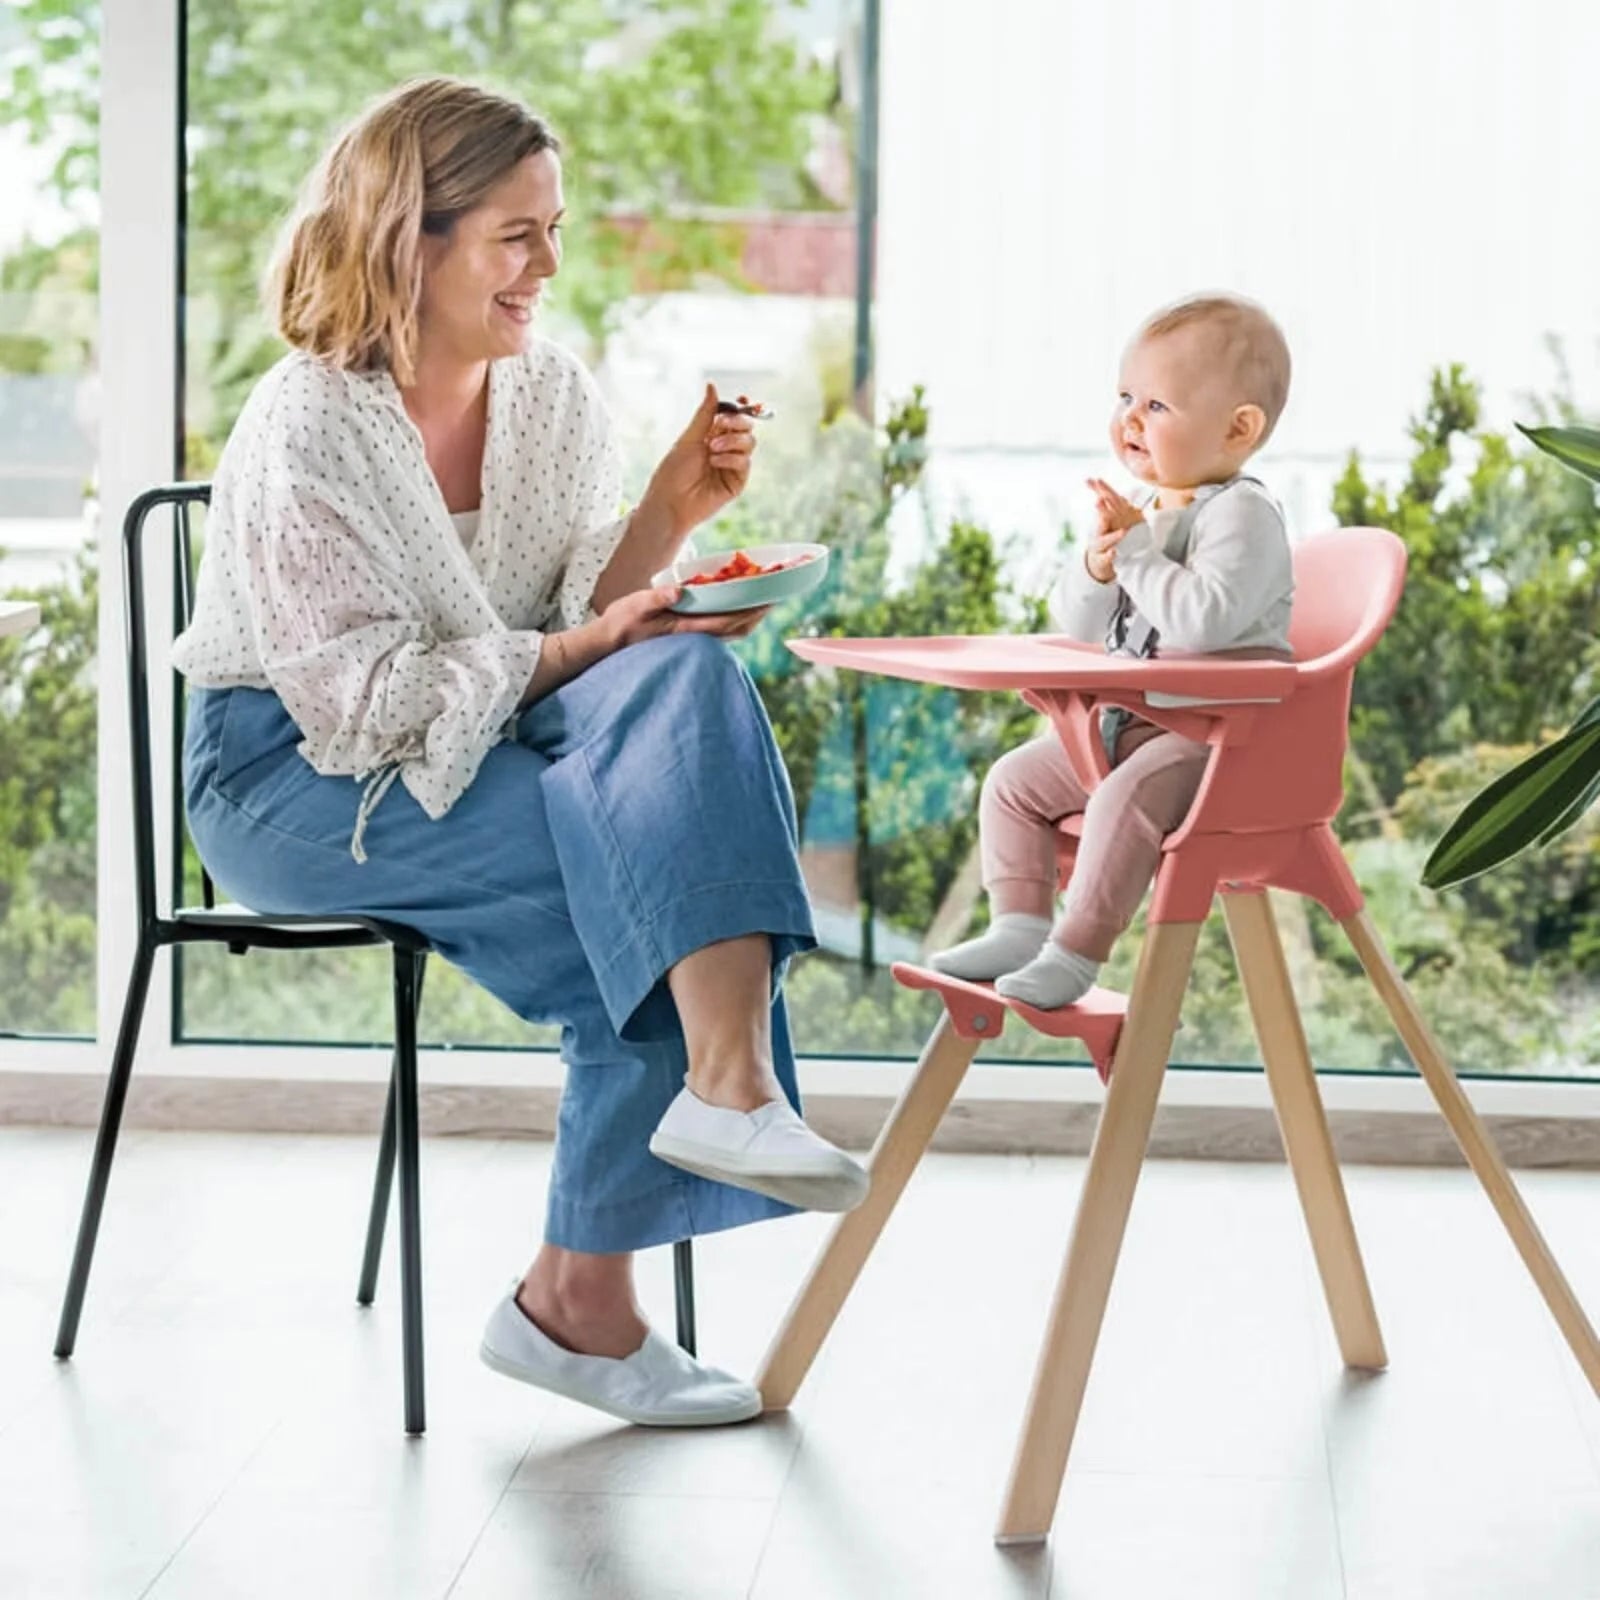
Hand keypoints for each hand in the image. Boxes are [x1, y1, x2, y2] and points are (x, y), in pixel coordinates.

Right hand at [600, 584, 770, 650]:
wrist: (609, 643)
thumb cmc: (621, 622)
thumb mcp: (636, 604)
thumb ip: (657, 598)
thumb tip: (680, 591)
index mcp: (686, 628)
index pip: (727, 622)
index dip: (751, 612)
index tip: (769, 600)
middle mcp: (694, 637)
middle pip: (736, 630)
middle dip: (757, 615)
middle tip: (775, 597)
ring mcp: (692, 638)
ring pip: (730, 632)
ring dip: (748, 617)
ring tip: (762, 600)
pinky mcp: (687, 636)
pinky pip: (719, 629)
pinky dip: (734, 618)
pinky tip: (736, 605)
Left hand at [637, 385, 758, 538]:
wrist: (670, 501)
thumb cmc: (674, 471)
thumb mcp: (690, 437)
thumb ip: (706, 413)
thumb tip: (712, 385)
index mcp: (712, 435)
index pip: (734, 416)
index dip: (741, 407)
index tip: (743, 399)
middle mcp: (725, 449)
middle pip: (746, 427)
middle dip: (737, 422)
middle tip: (721, 425)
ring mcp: (732, 466)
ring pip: (749, 443)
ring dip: (732, 441)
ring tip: (712, 449)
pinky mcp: (737, 482)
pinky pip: (744, 463)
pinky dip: (731, 458)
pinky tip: (715, 462)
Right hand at [1083, 477, 1146, 581]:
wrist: (1098, 559)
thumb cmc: (1105, 533)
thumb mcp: (1106, 515)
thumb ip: (1104, 498)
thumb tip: (1093, 479)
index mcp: (1103, 519)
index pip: (1102, 503)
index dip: (1100, 491)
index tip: (1097, 480)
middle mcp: (1099, 531)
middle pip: (1101, 520)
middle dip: (1101, 510)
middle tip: (1099, 500)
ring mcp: (1101, 545)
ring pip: (1105, 540)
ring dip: (1114, 536)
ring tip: (1123, 532)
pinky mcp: (1104, 558)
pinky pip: (1107, 557)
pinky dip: (1110, 555)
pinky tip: (1114, 552)